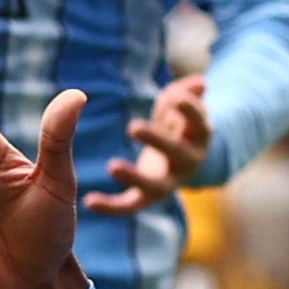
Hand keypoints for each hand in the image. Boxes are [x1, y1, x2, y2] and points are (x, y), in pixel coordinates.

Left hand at [89, 69, 218, 214]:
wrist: (185, 158)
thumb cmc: (179, 122)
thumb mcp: (183, 104)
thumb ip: (188, 93)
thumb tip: (199, 83)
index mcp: (198, 136)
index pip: (198, 122)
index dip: (191, 110)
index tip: (176, 98)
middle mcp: (187, 162)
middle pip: (177, 154)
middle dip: (157, 140)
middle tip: (133, 126)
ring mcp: (169, 182)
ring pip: (155, 186)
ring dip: (135, 177)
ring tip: (112, 166)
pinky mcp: (148, 196)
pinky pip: (131, 204)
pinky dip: (111, 206)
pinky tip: (89, 201)